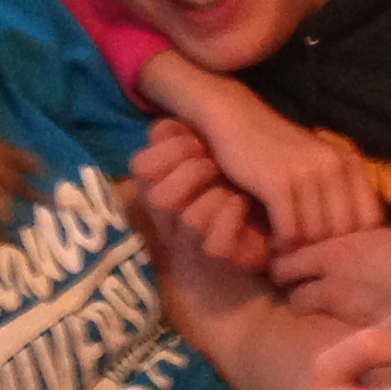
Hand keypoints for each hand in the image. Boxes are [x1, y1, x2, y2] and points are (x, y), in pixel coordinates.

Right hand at [130, 119, 270, 273]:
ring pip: (190, 220)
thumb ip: (178, 136)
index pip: (140, 167)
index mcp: (154, 190)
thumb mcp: (197, 153)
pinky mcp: (218, 261)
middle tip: (214, 163)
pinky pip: (216, 246)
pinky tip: (241, 204)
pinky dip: (231, 218)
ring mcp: (190, 245)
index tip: (196, 140)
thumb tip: (166, 128)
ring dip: (216, 196)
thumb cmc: (220, 182)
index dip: (167, 150)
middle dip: (191, 172)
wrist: (250, 233)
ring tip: (232, 187)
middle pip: (159, 198)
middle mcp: (166, 220)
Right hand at [199, 106, 384, 247]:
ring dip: (298, 248)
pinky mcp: (278, 182)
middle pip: (343, 232)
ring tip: (286, 246)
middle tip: (302, 252)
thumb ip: (340, 190)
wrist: (235, 118)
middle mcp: (335, 165)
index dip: (352, 239)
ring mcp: (307, 172)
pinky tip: (273, 238)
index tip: (329, 244)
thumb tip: (354, 239)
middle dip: (322, 248)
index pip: (370, 218)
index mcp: (350, 161)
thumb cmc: (276, 148)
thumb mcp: (318, 162)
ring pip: (315, 235)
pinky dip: (281, 243)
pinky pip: (290, 232)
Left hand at [272, 212, 390, 327]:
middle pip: (292, 298)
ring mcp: (350, 318)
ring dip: (323, 316)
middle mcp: (334, 286)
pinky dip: (348, 335)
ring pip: (315, 322)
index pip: (287, 263)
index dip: (291, 264)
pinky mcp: (367, 342)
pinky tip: (366, 330)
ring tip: (343, 312)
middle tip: (319, 291)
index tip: (303, 264)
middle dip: (301, 295)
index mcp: (340, 251)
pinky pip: (343, 338)